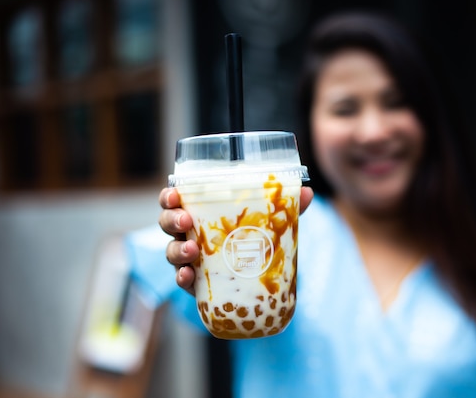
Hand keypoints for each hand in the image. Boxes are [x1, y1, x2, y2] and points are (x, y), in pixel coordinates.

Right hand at [158, 186, 313, 295]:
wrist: (258, 278)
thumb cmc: (254, 238)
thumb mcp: (269, 221)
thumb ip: (284, 207)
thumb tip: (308, 192)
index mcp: (200, 211)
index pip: (175, 200)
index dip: (169, 196)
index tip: (175, 195)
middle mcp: (188, 234)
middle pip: (168, 223)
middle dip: (172, 220)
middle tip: (186, 221)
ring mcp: (189, 259)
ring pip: (171, 251)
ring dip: (177, 250)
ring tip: (193, 250)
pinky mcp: (196, 283)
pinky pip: (182, 279)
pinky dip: (182, 277)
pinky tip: (188, 276)